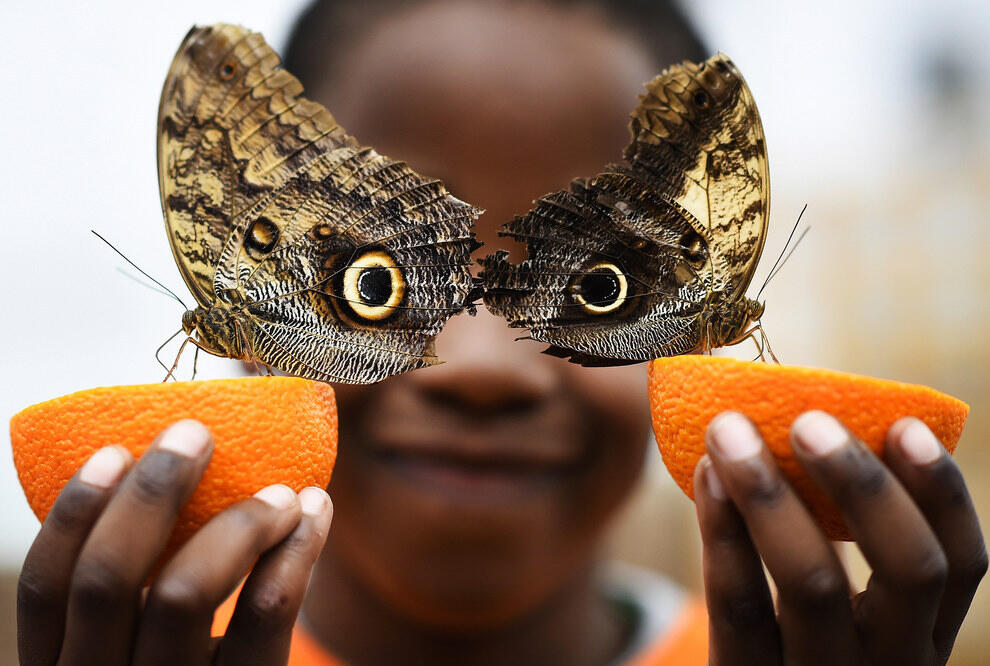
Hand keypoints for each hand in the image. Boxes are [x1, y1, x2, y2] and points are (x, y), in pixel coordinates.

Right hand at [17, 419, 332, 665]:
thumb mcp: (137, 656)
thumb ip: (133, 601)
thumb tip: (167, 480)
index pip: (45, 588)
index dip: (74, 512)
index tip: (116, 449)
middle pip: (108, 579)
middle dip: (153, 493)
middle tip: (197, 434)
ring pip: (185, 592)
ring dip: (237, 522)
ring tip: (283, 490)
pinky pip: (265, 617)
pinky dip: (295, 552)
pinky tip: (315, 513)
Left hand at [695, 410, 985, 664]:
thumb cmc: (786, 640)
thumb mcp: (837, 612)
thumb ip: (837, 536)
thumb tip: (815, 421)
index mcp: (921, 637)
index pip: (961, 563)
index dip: (942, 492)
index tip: (905, 425)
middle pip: (910, 571)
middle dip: (865, 484)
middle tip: (809, 421)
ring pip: (814, 584)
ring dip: (771, 494)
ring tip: (730, 431)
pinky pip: (741, 606)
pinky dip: (723, 532)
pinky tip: (707, 476)